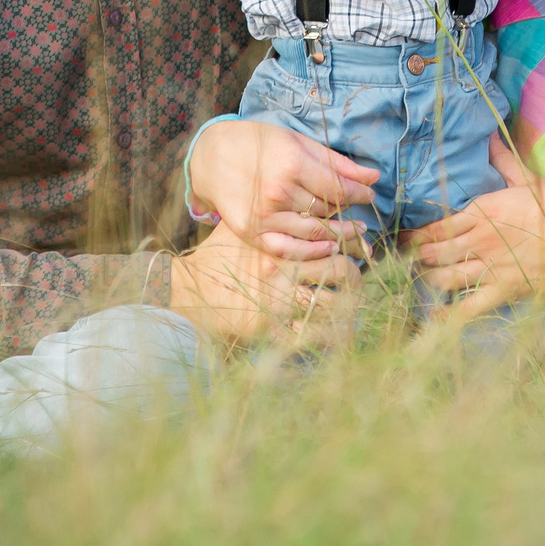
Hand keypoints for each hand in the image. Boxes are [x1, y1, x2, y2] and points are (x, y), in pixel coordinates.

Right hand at [168, 224, 360, 342]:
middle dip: (355, 278)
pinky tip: (333, 338)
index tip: (361, 243)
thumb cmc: (215, 256)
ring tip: (351, 311)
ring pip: (334, 307)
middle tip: (356, 281)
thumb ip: (273, 217)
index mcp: (279, 243)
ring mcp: (277, 303)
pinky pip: (311, 338)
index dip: (352, 242)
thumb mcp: (242, 227)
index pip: (332, 240)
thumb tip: (308, 205)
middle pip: (342, 272)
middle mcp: (282, 271)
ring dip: (347, 310)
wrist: (183, 291)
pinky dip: (327, 339)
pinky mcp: (270, 332)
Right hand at [187, 117, 378, 258]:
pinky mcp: (251, 231)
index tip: (370, 196)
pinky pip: (287, 249)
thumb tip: (373, 177)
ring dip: (338, 237)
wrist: (211, 156)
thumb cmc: (258, 143)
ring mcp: (263, 214)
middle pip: (327, 212)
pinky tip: (326, 248)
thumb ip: (336, 162)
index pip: (338, 189)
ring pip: (312, 233)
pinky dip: (311, 252)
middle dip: (350, 217)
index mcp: (292, 164)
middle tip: (363, 223)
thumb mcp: (298, 142)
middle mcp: (278, 191)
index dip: (359, 195)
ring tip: (353, 236)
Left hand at [401, 136, 544, 320]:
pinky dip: (448, 314)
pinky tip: (435, 316)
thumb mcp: (528, 179)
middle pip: (433, 253)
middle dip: (417, 258)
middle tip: (408, 262)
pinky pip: (468, 307)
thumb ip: (503, 161)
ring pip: (444, 278)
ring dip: (429, 280)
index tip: (403, 238)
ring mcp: (491, 268)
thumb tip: (491, 137)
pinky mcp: (505, 291)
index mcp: (482, 212)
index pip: (436, 226)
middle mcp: (480, 240)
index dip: (415, 235)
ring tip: (424, 280)